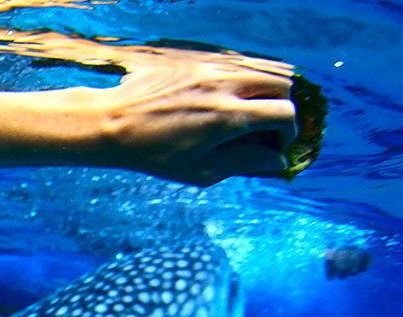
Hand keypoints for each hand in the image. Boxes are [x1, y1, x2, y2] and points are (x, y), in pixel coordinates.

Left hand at [89, 63, 298, 185]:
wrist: (112, 123)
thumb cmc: (154, 154)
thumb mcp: (201, 170)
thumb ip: (245, 163)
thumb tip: (277, 160)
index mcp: (227, 117)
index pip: (284, 113)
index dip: (290, 132)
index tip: (278, 145)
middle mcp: (223, 86)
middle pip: (282, 85)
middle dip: (283, 108)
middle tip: (269, 127)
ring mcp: (210, 68)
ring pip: (262, 67)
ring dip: (268, 90)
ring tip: (255, 111)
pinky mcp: (197, 60)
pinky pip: (237, 61)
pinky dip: (247, 76)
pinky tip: (234, 96)